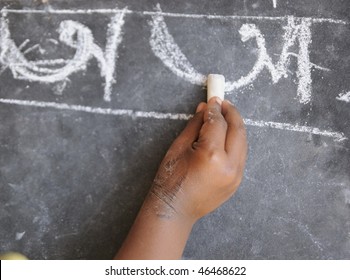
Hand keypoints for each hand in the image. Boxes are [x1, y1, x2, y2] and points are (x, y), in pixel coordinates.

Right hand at [149, 97, 246, 221]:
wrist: (175, 211)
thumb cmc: (170, 179)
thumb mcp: (178, 148)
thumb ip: (195, 126)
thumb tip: (205, 108)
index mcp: (212, 156)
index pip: (218, 123)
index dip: (215, 108)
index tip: (212, 98)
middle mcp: (230, 165)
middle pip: (238, 130)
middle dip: (231, 113)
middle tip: (223, 103)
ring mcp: (236, 176)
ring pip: (243, 143)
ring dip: (235, 127)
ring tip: (225, 117)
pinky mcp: (237, 182)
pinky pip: (241, 155)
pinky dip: (235, 142)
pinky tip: (226, 136)